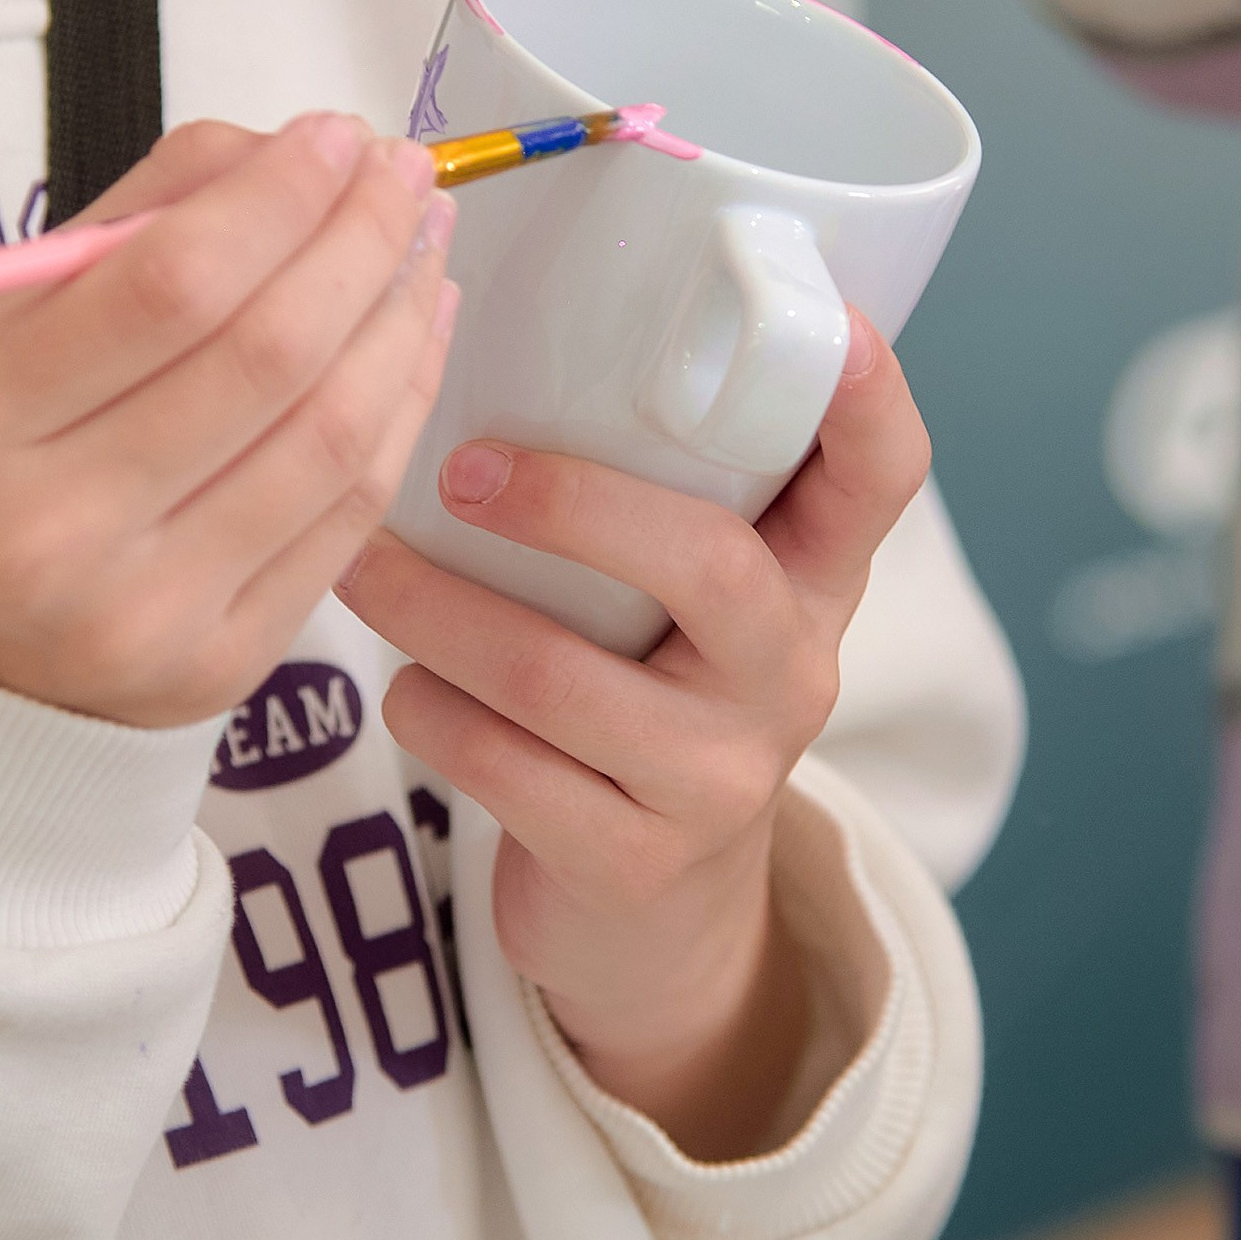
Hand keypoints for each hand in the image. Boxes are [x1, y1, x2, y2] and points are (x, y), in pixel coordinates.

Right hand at [0, 116, 457, 725]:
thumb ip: (128, 225)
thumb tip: (282, 152)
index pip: (168, 285)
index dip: (277, 197)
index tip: (336, 135)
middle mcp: (55, 532)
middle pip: (267, 356)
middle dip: (360, 240)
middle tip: (402, 173)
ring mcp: (149, 612)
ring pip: (330, 436)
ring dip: (399, 315)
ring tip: (422, 241)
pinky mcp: (224, 662)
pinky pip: (350, 516)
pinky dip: (400, 408)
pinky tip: (412, 336)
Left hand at [335, 315, 929, 1160]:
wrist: (654, 918)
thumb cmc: (646, 692)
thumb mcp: (687, 596)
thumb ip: (657, 486)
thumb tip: (506, 321)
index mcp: (813, 580)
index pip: (881, 475)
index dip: (869, 398)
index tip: (833, 321)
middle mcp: (790, 673)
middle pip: (707, 562)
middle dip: (568, 502)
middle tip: (456, 469)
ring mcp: (718, 777)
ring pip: (561, 675)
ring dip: (435, 609)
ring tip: (359, 563)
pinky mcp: (632, 861)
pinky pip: (504, 767)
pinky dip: (430, 710)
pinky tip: (402, 683)